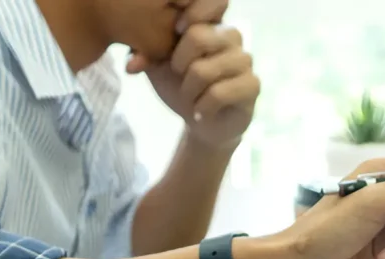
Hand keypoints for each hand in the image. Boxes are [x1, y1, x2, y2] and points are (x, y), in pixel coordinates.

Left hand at [127, 0, 258, 150]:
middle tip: (179, 77)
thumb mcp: (157, 67)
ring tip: (191, 98)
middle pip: (198, 37)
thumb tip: (132, 64)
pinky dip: (203, 107)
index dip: (184, 21)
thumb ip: (144, 54)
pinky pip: (220, 93)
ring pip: (205, 70)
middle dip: (178, 65)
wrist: (200, 120)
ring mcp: (245, 60)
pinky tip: (200, 113)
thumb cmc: (180, 86)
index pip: (203, 6)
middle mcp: (232, 36)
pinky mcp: (252, 85)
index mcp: (211, 24)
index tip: (173, 40)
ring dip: (189, 91)